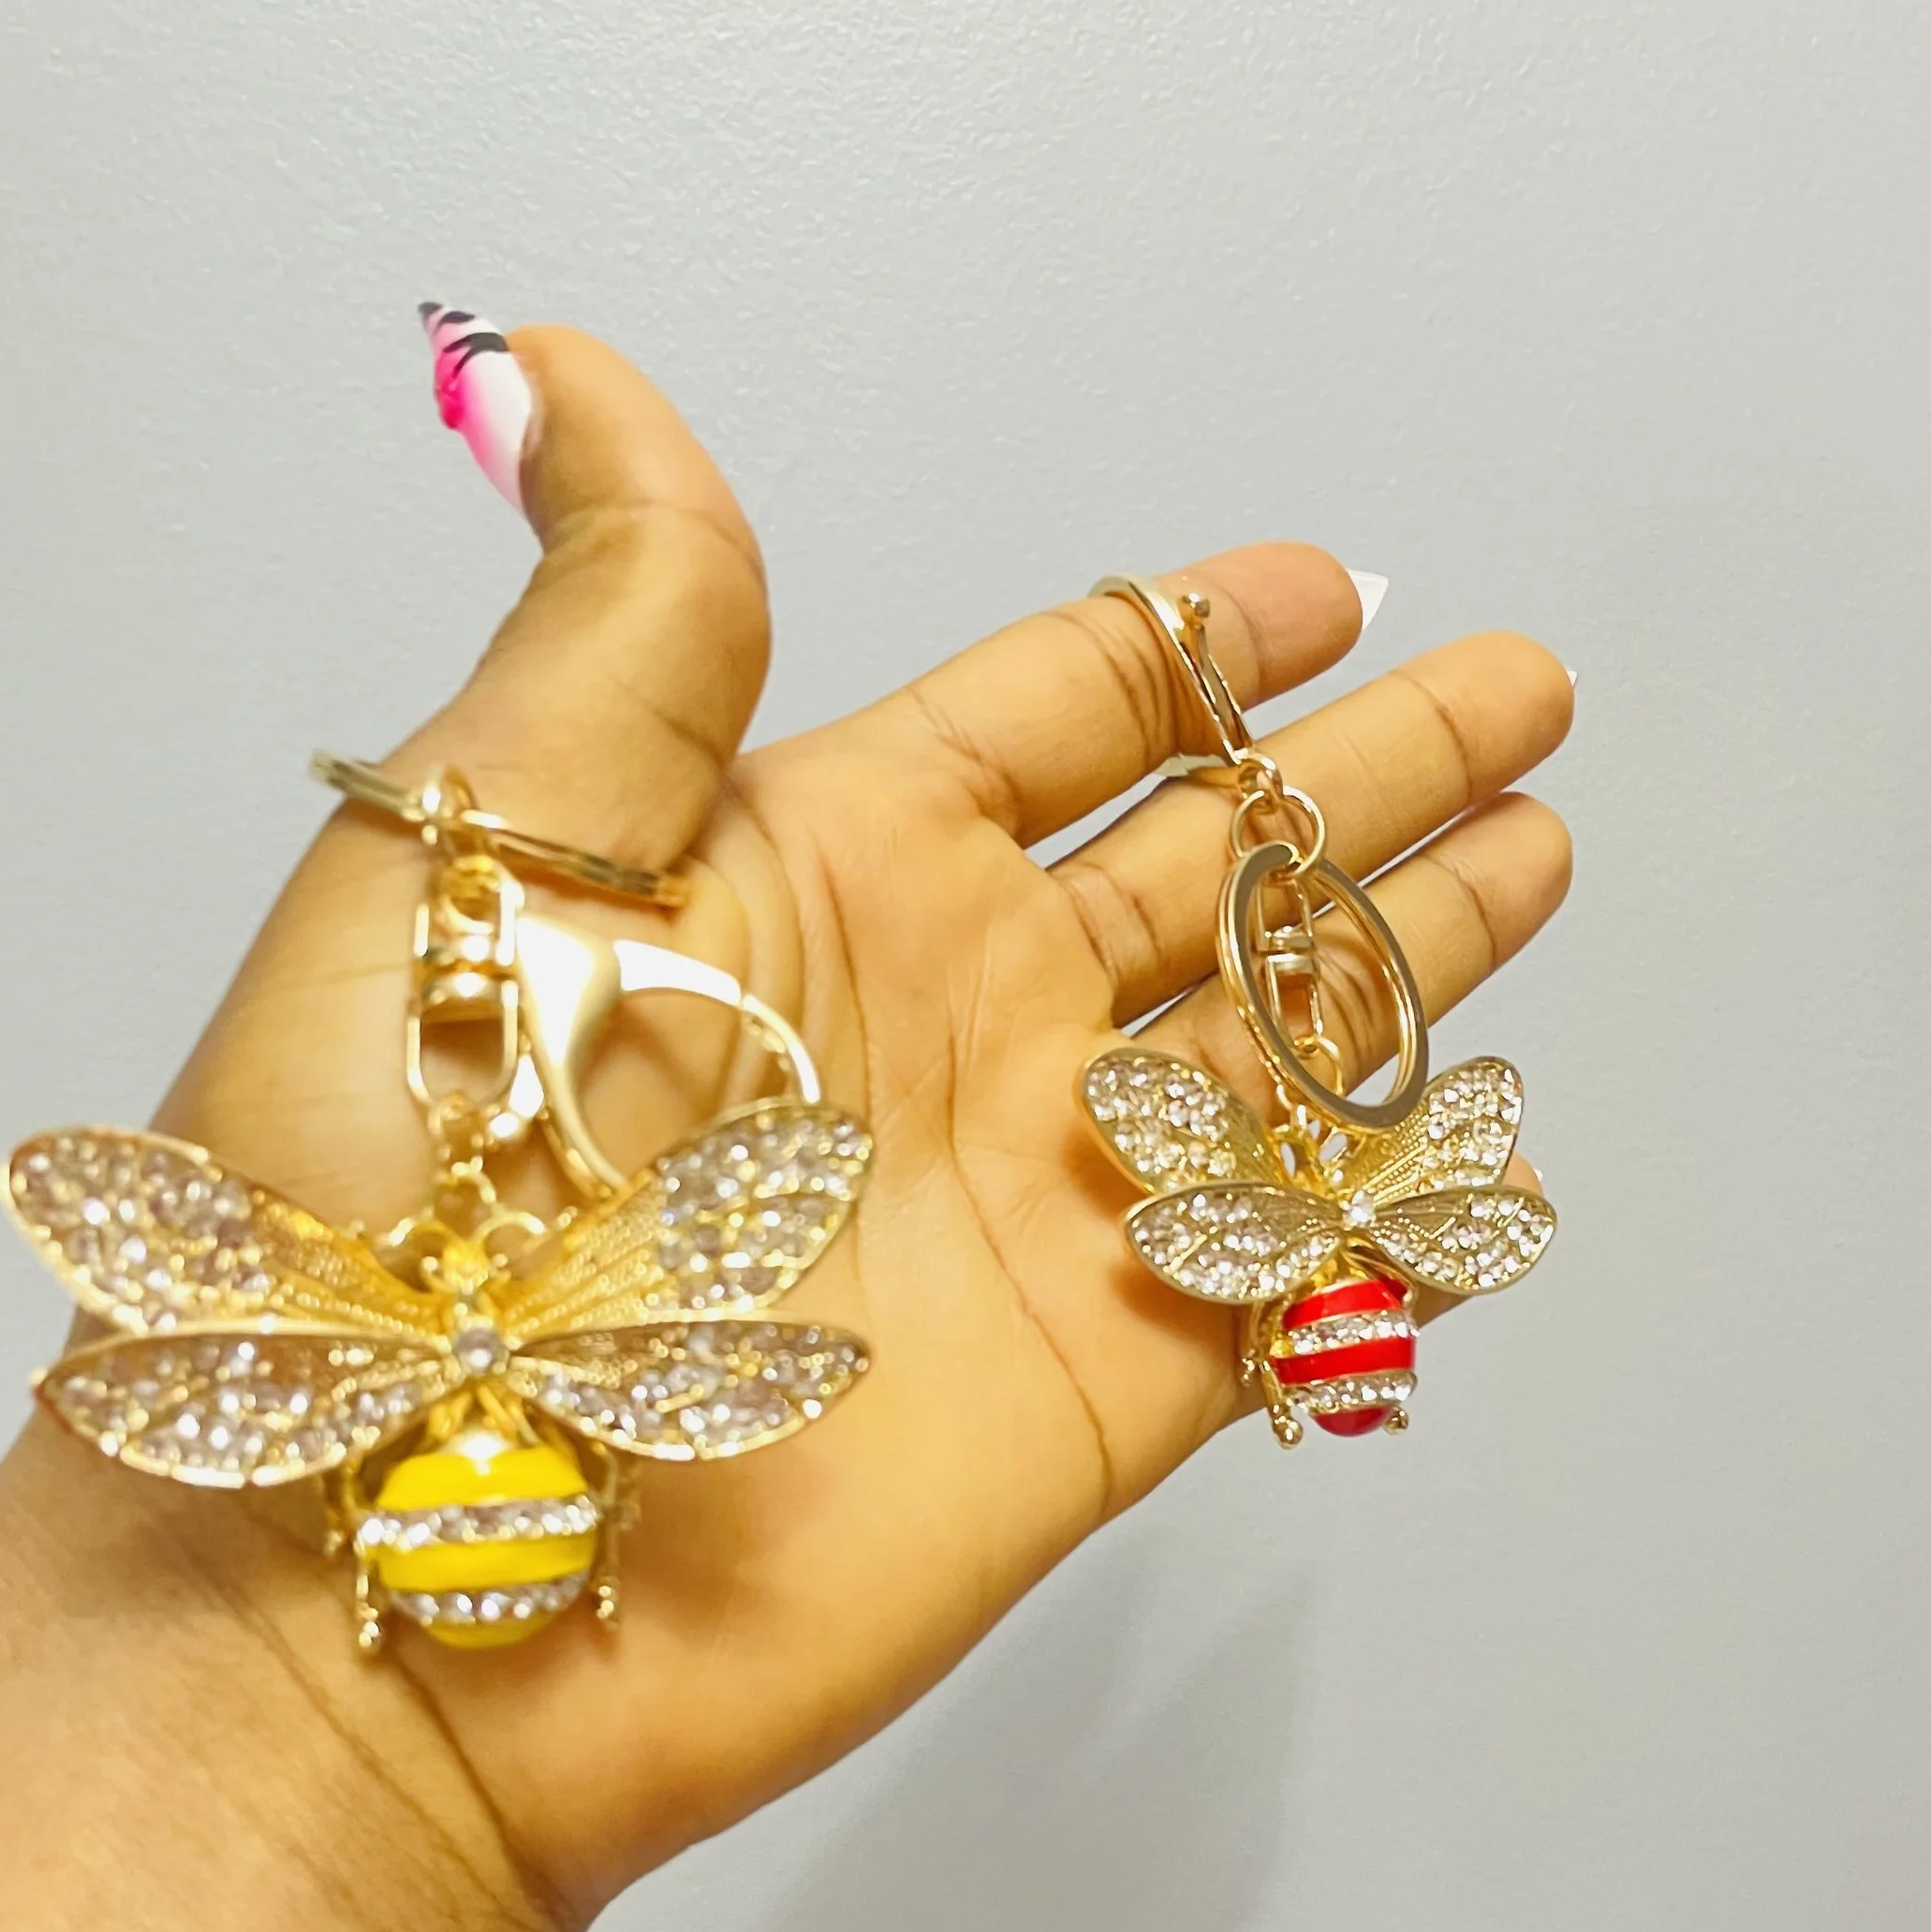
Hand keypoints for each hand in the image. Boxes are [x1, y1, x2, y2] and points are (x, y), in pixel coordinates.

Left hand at [107, 321, 1571, 1917]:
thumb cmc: (392, 1188)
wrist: (384, 1568)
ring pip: (1274, 1048)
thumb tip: (564, 363)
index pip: (1051, 716)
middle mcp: (948, 1022)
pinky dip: (1391, 1205)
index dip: (1188, 645)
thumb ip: (623, 622)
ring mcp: (1038, 1207)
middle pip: (1210, 865)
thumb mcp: (486, 848)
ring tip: (1545, 848)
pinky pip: (1289, 1269)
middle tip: (1526, 686)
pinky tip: (1487, 1135)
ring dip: (1406, 951)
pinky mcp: (1102, 1388)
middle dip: (1366, 775)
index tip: (1324, 582)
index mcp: (810, 867)